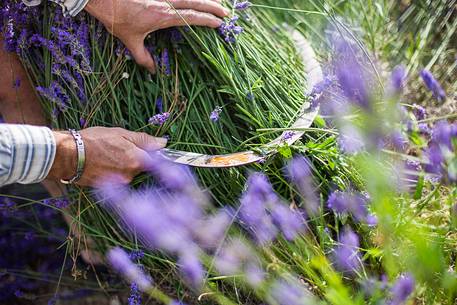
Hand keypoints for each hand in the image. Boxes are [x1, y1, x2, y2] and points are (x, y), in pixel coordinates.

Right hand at [48, 127, 166, 185]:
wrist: (67, 156)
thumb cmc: (94, 140)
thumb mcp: (121, 134)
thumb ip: (144, 140)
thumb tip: (163, 143)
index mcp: (137, 160)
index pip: (156, 161)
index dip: (154, 155)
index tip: (151, 151)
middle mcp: (130, 175)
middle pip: (141, 167)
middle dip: (135, 158)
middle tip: (119, 148)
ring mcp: (119, 183)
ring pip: (128, 173)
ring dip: (123, 165)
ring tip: (108, 155)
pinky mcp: (108, 188)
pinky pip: (116, 178)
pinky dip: (113, 171)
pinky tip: (102, 163)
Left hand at [84, 0, 228, 71]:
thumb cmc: (115, 17)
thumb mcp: (129, 40)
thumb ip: (142, 56)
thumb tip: (152, 71)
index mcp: (164, 15)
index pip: (192, 17)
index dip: (207, 20)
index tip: (219, 24)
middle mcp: (166, 1)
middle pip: (196, 1)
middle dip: (213, 6)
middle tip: (225, 13)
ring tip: (216, 1)